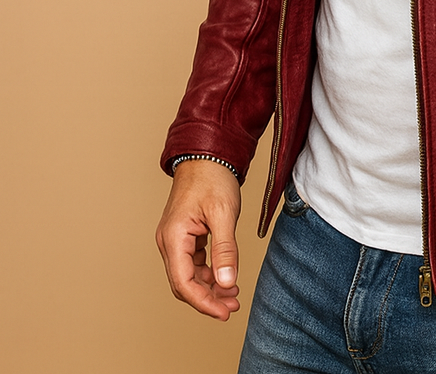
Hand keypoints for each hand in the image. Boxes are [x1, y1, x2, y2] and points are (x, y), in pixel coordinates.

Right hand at [155, 159, 241, 320]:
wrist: (207, 156)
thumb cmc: (214, 179)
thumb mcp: (224, 214)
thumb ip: (225, 249)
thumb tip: (227, 282)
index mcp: (174, 237)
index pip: (183, 283)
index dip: (204, 302)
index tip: (224, 312)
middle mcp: (169, 241)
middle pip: (183, 283)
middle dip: (207, 298)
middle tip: (232, 306)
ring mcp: (175, 239)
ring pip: (188, 275)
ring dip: (209, 286)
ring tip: (233, 294)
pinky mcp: (184, 235)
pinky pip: (192, 262)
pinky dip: (208, 272)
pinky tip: (225, 276)